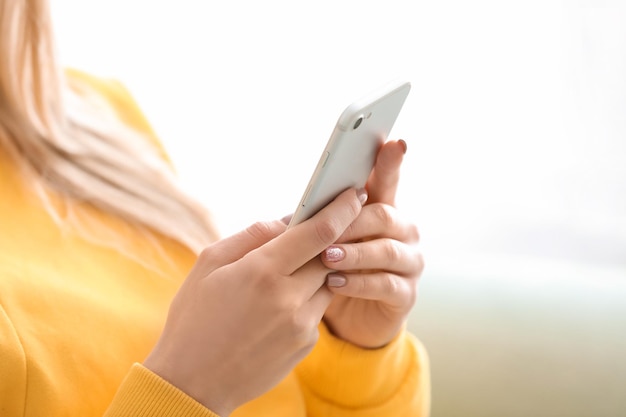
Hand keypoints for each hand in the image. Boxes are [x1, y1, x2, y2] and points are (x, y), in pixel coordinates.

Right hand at [144, 188, 366, 415]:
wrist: (193, 383)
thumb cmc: (194, 318)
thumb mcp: (209, 264)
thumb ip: (253, 235)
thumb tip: (288, 219)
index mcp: (262, 271)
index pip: (320, 231)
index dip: (342, 208)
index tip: (355, 193)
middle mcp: (289, 297)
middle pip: (331, 254)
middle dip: (332, 237)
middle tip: (321, 227)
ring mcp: (302, 324)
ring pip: (327, 280)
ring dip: (315, 269)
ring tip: (285, 273)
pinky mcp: (306, 344)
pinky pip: (317, 308)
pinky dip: (306, 297)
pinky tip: (276, 305)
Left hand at [321, 140, 423, 347]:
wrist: (347, 319)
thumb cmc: (334, 270)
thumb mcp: (324, 244)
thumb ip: (318, 225)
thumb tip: (292, 215)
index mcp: (382, 211)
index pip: (387, 181)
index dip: (391, 163)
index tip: (393, 142)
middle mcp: (403, 232)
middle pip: (384, 215)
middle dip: (353, 220)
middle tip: (326, 226)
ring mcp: (409, 262)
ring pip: (386, 250)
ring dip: (354, 252)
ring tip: (325, 257)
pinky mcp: (406, 293)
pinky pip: (386, 284)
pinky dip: (359, 282)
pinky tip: (335, 282)